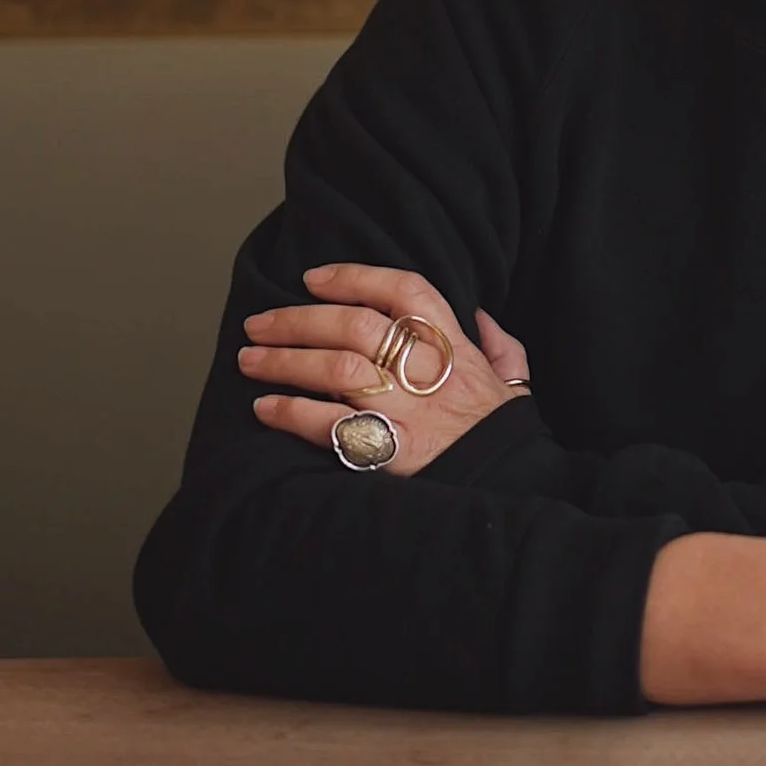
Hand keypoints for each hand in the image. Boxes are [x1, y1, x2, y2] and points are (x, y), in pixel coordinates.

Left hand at [239, 266, 532, 479]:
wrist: (513, 487)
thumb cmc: (503, 435)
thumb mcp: (514, 380)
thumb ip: (499, 344)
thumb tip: (480, 314)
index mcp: (456, 348)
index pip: (406, 291)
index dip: (356, 278)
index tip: (313, 278)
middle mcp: (428, 372)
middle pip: (357, 326)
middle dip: (299, 319)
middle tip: (259, 323)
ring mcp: (408, 412)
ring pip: (337, 370)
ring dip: (286, 361)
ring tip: (251, 359)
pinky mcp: (390, 452)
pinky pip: (331, 426)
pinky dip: (292, 413)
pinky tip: (265, 407)